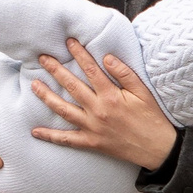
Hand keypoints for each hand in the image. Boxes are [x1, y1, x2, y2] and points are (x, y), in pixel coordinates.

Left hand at [32, 40, 179, 170]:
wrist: (158, 149)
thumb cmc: (153, 119)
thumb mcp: (143, 93)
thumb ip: (125, 74)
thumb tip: (106, 57)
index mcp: (111, 96)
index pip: (90, 70)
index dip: (79, 54)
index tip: (68, 42)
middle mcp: (98, 111)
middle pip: (72, 86)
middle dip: (55, 70)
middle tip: (42, 58)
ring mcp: (92, 128)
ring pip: (64, 110)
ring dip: (47, 97)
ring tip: (34, 85)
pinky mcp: (91, 143)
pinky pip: (67, 140)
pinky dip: (50, 136)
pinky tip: (35, 132)